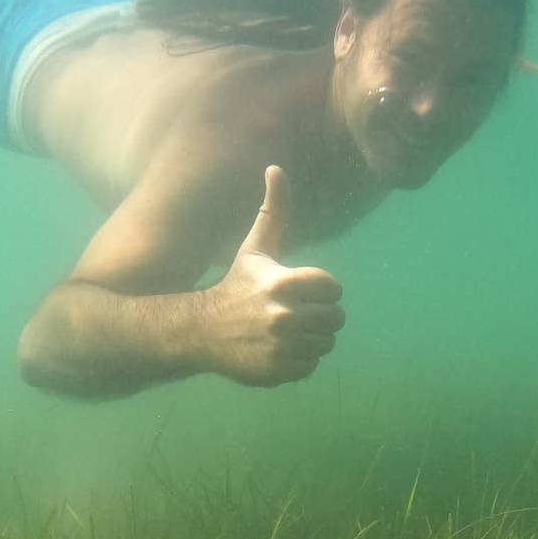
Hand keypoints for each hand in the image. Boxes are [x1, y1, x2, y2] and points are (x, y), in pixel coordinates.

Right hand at [201, 166, 344, 386]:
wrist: (201, 330)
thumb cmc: (236, 285)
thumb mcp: (254, 248)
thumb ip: (272, 211)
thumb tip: (276, 168)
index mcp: (283, 283)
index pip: (334, 288)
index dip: (323, 290)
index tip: (302, 291)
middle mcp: (283, 315)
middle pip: (336, 318)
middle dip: (321, 316)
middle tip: (298, 314)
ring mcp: (281, 346)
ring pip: (326, 344)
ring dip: (312, 339)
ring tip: (287, 332)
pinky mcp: (277, 370)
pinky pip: (311, 366)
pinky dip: (299, 361)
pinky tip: (278, 350)